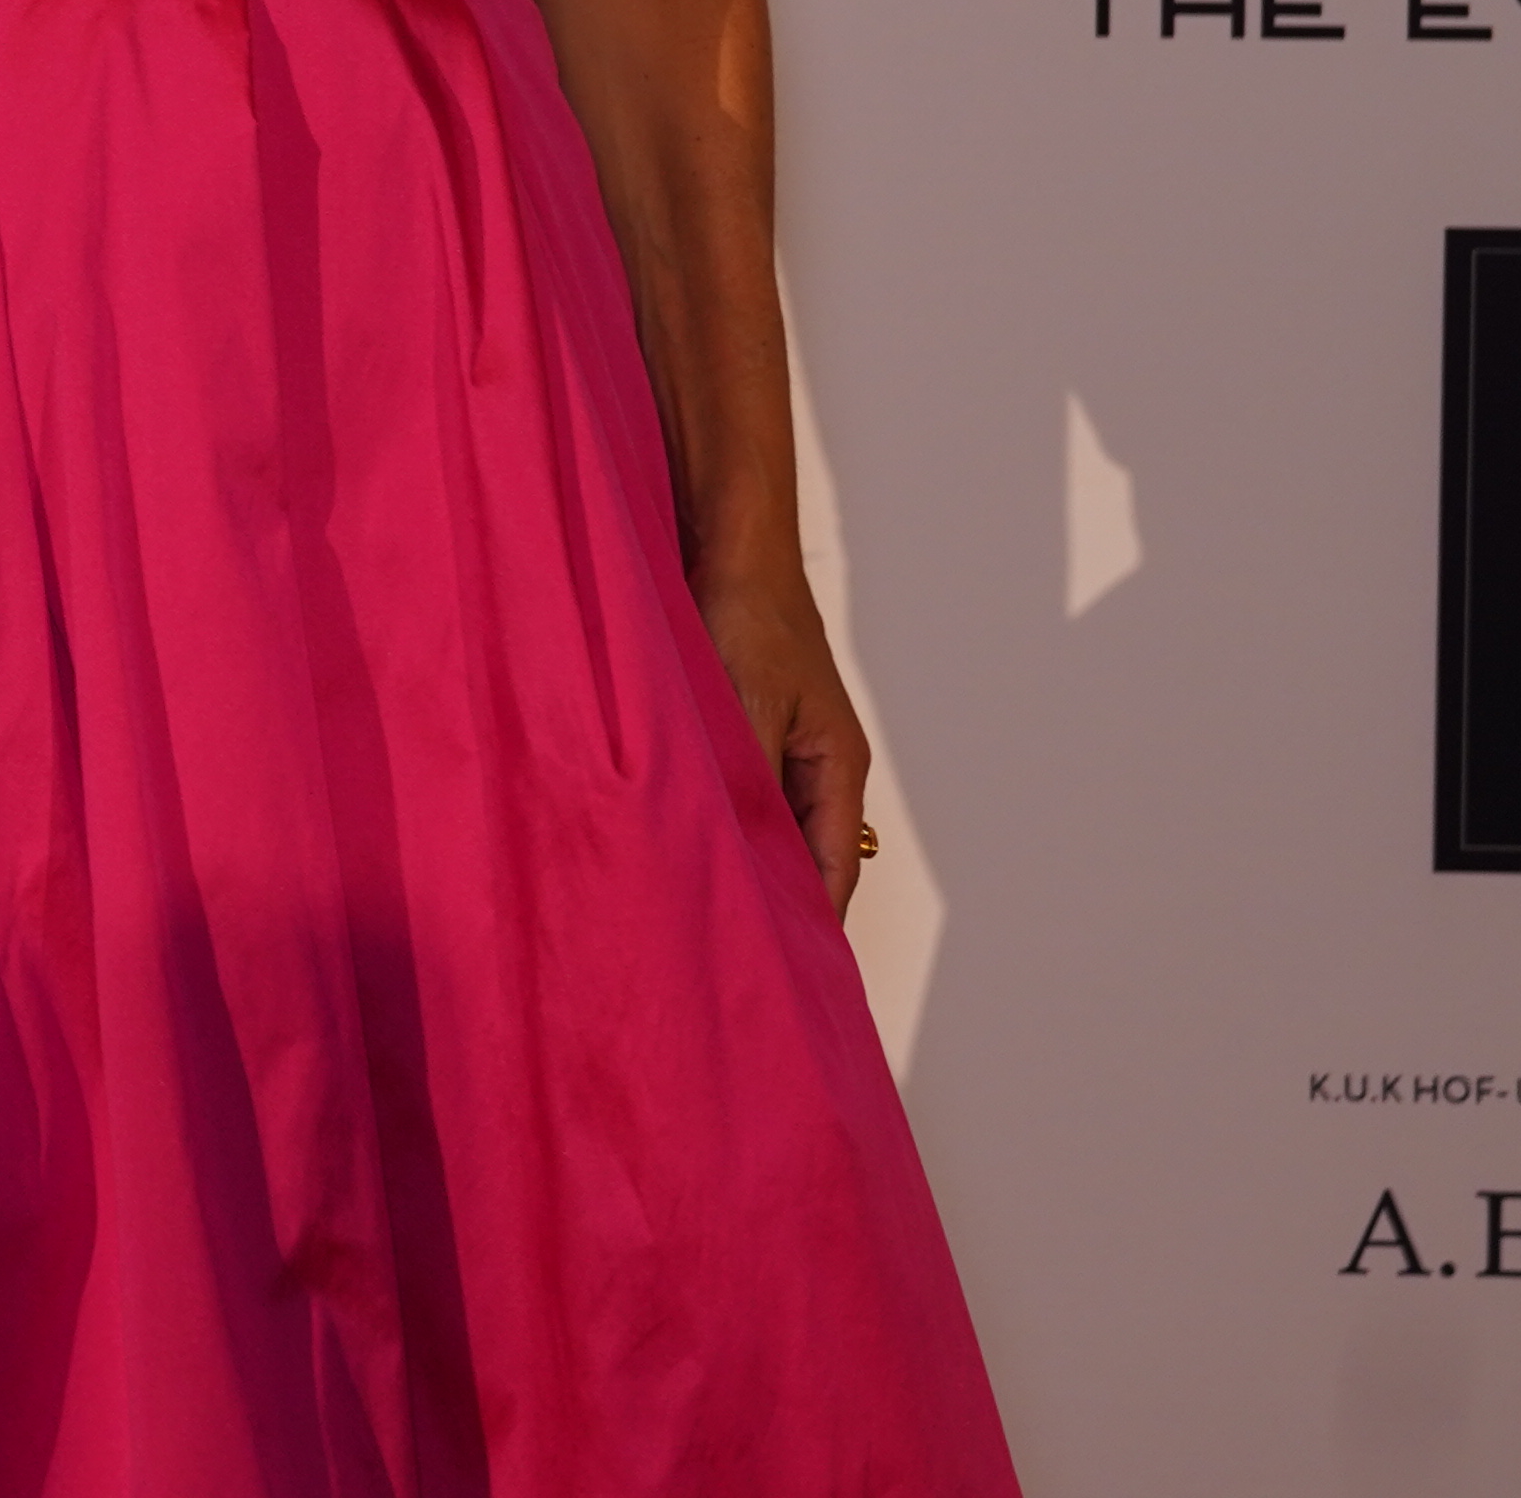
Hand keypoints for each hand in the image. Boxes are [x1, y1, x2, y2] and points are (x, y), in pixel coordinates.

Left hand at [694, 567, 877, 921]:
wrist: (731, 546)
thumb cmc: (751, 618)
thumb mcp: (748, 711)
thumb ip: (750, 787)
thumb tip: (745, 859)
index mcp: (839, 766)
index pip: (834, 869)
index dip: (814, 923)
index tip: (789, 973)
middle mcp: (818, 763)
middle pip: (804, 855)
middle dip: (775, 901)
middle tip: (733, 954)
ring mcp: (782, 743)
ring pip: (768, 824)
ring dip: (742, 858)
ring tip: (703, 911)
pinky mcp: (744, 724)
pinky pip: (738, 790)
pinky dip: (719, 818)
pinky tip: (681, 841)